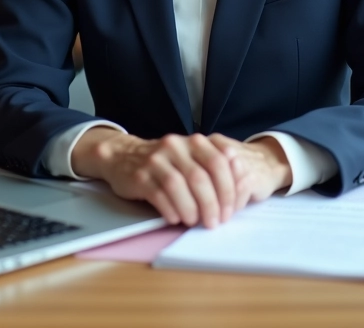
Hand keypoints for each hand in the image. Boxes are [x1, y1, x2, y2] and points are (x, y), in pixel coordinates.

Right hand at [71, 130, 290, 227]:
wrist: (123, 157)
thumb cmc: (166, 164)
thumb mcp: (190, 158)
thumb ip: (213, 168)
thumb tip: (239, 192)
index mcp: (194, 141)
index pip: (220, 162)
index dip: (229, 188)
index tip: (232, 210)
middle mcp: (175, 146)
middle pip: (200, 177)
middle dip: (212, 204)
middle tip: (215, 222)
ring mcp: (156, 160)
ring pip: (179, 186)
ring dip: (191, 209)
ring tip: (195, 222)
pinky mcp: (139, 175)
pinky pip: (159, 195)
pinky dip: (171, 210)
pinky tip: (176, 218)